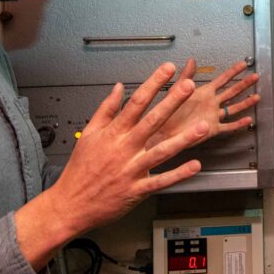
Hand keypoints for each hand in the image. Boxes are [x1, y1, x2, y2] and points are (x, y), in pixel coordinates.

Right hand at [14, 62, 207, 266]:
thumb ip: (106, 109)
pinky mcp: (136, 190)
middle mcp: (124, 149)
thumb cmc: (79, 170)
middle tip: (188, 86)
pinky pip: (161, 181)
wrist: (70, 204)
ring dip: (183, 139)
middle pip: (152, 121)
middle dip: (172, 102)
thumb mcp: (89, 134)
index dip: (153, 84)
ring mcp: (131, 169)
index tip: (167, 70)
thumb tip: (118, 87)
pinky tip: (194, 166)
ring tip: (202, 127)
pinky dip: (178, 174)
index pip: (136, 102)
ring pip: (161, 151)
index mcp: (113, 133)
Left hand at [150, 58, 260, 148]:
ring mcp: (213, 116)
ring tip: (257, 97)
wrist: (163, 131)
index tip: (243, 64)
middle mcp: (211, 103)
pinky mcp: (212, 129)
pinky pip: (228, 127)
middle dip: (244, 84)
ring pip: (233, 108)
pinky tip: (248, 120)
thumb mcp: (176, 90)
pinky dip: (238, 124)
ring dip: (245, 103)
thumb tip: (191, 60)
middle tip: (255, 77)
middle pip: (232, 92)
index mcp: (203, 93)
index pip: (222, 80)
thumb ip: (186, 76)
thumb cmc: (167, 111)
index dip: (233, 72)